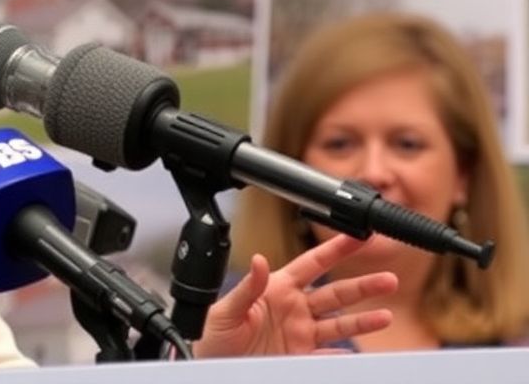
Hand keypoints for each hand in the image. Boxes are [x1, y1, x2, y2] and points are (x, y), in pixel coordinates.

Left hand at [193, 234, 397, 357]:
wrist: (211, 365)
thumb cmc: (214, 335)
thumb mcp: (227, 310)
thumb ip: (247, 287)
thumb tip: (259, 260)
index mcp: (277, 288)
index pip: (312, 264)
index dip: (335, 250)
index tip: (358, 236)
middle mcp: (294, 308)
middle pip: (336, 293)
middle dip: (363, 286)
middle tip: (389, 278)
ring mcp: (301, 334)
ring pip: (340, 323)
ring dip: (364, 320)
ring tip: (385, 316)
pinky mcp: (302, 356)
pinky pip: (329, 356)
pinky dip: (344, 355)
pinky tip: (358, 353)